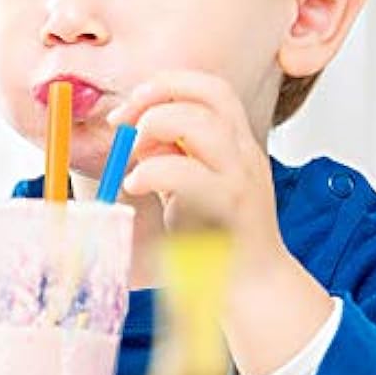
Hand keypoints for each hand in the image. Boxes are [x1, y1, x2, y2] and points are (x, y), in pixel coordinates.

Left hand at [107, 70, 332, 374]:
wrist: (252, 289)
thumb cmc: (216, 242)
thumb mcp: (189, 189)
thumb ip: (169, 158)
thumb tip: (135, 138)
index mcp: (236, 144)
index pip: (209, 88)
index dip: (166, 85)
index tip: (130, 108)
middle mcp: (244, 153)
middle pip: (211, 93)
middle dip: (158, 96)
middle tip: (123, 123)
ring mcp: (242, 178)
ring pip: (205, 124)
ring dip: (157, 127)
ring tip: (131, 156)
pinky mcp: (231, 208)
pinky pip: (191, 174)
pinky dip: (155, 170)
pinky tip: (134, 183)